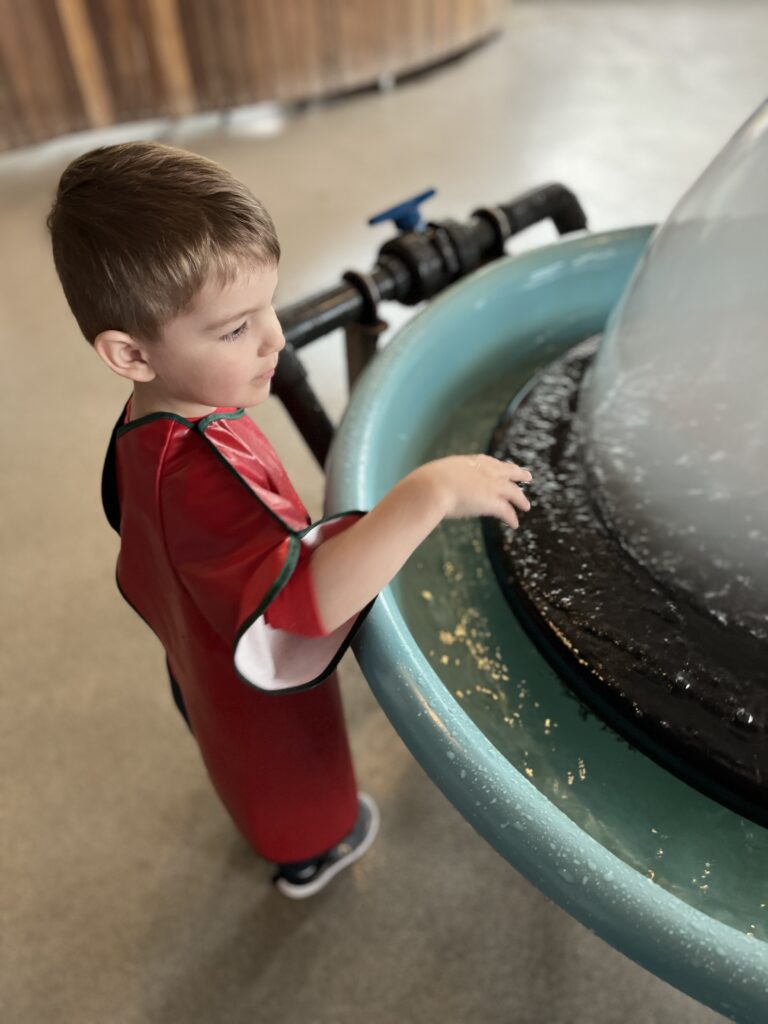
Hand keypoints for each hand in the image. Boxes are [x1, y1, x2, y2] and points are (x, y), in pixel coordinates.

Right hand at [412, 455, 531, 529]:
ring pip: (513, 491)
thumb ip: (436, 481)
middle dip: (518, 473)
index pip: (489, 462)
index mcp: (468, 463)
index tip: (504, 467)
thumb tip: (422, 488)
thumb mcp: (432, 477)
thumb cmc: (424, 485)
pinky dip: (512, 518)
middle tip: (527, 476)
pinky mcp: (492, 501)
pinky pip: (507, 511)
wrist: (429, 489)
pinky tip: (515, 524)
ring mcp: (490, 485)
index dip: (498, 466)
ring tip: (526, 506)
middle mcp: (483, 471)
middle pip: (507, 471)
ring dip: (520, 499)